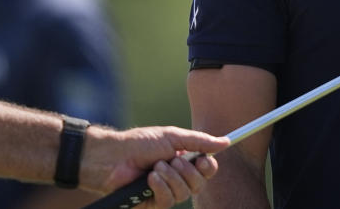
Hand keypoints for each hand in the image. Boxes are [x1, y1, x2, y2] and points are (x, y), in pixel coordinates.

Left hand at [81, 125, 229, 206]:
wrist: (113, 157)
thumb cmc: (140, 142)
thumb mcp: (173, 137)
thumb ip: (200, 141)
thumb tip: (226, 141)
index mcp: (184, 160)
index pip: (207, 170)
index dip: (208, 167)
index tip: (204, 160)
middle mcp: (177, 177)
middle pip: (199, 184)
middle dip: (188, 172)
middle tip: (174, 160)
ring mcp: (165, 191)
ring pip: (184, 193)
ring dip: (172, 178)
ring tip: (156, 167)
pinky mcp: (152, 203)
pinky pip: (168, 201)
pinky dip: (161, 187)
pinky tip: (150, 179)